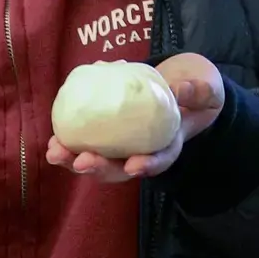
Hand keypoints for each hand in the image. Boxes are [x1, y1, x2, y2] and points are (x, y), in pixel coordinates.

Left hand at [46, 54, 224, 184]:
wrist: (180, 90)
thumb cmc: (194, 94)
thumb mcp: (206, 90)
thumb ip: (198, 91)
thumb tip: (180, 89)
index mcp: (168, 145)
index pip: (158, 160)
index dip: (147, 165)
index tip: (134, 165)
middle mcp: (143, 153)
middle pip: (120, 169)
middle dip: (99, 168)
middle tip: (82, 161)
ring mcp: (122, 147)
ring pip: (98, 162)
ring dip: (74, 160)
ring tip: (55, 153)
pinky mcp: (105, 137)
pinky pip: (86, 143)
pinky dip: (69, 142)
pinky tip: (53, 140)